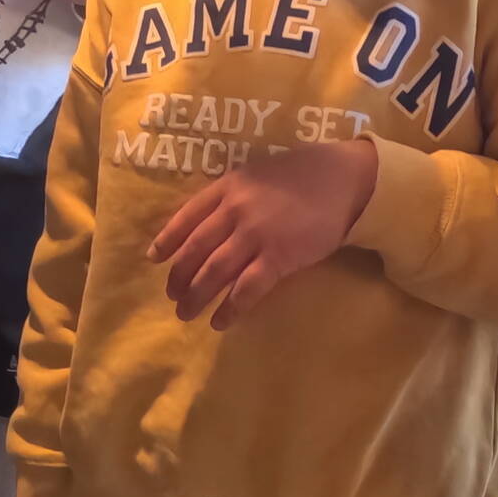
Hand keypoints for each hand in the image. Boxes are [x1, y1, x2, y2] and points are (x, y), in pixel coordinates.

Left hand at [148, 140, 378, 328]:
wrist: (343, 179)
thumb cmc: (300, 175)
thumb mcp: (256, 175)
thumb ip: (231, 196)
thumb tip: (206, 225)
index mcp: (226, 187)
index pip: (186, 217)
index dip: (167, 241)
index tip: (154, 259)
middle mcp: (234, 210)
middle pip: (195, 250)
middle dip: (179, 277)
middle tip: (172, 296)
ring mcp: (256, 234)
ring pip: (214, 272)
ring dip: (196, 297)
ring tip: (186, 314)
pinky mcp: (279, 257)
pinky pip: (246, 289)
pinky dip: (230, 308)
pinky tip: (220, 322)